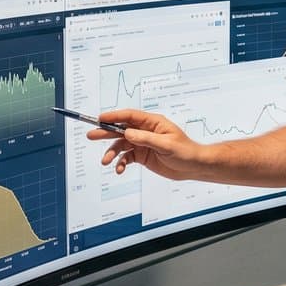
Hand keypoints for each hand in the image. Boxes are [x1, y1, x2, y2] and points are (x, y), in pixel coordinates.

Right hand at [90, 109, 208, 180]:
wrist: (193, 167)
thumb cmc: (185, 151)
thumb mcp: (166, 145)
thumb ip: (146, 139)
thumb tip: (128, 134)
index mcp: (152, 123)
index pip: (130, 117)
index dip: (114, 116)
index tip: (100, 118)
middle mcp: (145, 131)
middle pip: (121, 129)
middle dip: (106, 132)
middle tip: (91, 135)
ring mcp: (142, 143)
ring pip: (121, 145)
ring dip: (112, 153)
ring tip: (105, 161)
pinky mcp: (142, 155)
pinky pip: (126, 158)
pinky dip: (120, 163)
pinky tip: (118, 169)